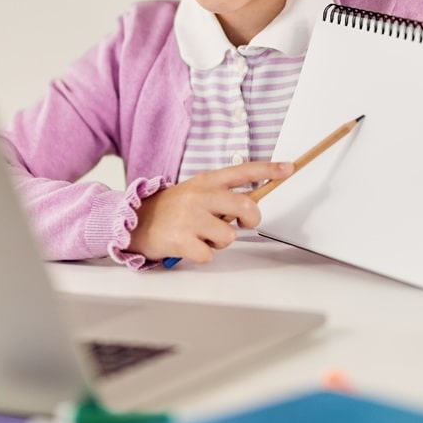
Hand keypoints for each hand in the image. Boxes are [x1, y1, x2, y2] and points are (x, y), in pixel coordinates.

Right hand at [128, 160, 294, 263]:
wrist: (133, 222)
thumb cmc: (170, 209)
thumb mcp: (195, 192)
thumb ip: (221, 195)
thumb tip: (251, 206)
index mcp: (205, 181)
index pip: (242, 171)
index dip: (268, 169)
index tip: (289, 168)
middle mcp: (199, 196)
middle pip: (246, 205)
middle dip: (251, 219)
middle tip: (241, 224)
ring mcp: (189, 217)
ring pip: (229, 235)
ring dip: (220, 242)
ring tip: (202, 236)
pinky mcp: (181, 240)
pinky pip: (209, 255)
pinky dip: (202, 255)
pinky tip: (188, 246)